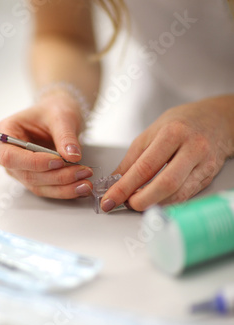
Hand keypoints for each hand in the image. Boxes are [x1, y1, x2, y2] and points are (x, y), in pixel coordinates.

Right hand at [0, 90, 92, 198]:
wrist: (60, 116)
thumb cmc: (54, 110)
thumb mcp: (62, 116)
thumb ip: (65, 136)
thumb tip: (72, 156)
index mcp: (5, 132)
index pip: (11, 156)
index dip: (34, 162)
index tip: (59, 161)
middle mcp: (7, 153)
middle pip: (27, 174)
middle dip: (56, 176)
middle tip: (81, 171)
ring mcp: (19, 169)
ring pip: (38, 186)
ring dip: (63, 187)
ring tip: (86, 183)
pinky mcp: (33, 178)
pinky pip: (48, 189)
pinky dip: (65, 190)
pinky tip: (81, 187)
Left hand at [101, 97, 233, 211]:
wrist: (215, 120)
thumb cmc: (181, 123)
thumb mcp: (151, 132)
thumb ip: (132, 159)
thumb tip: (114, 182)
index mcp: (172, 133)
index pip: (144, 167)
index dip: (124, 187)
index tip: (110, 199)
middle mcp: (192, 148)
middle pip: (165, 184)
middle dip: (141, 201)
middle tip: (126, 204)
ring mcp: (204, 164)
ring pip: (178, 194)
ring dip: (154, 204)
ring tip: (138, 202)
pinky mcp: (209, 177)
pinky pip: (186, 196)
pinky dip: (167, 203)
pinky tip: (155, 202)